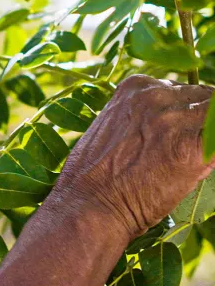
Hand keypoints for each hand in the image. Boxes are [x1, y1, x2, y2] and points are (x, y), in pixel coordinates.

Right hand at [50, 74, 214, 241]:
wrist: (89, 204)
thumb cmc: (96, 174)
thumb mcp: (115, 127)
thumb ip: (145, 116)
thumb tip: (179, 122)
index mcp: (136, 86)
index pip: (185, 90)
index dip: (191, 112)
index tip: (186, 132)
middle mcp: (156, 95)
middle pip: (205, 98)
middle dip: (203, 122)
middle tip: (186, 149)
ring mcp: (174, 120)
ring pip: (214, 116)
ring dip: (208, 136)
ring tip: (188, 161)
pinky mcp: (191, 148)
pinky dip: (212, 153)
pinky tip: (197, 167)